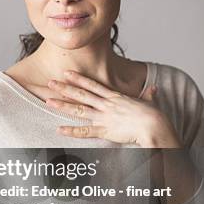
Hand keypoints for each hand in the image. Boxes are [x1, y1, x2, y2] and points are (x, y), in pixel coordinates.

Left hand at [45, 70, 177, 146]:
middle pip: (81, 94)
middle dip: (65, 88)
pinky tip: (60, 129)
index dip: (79, 79)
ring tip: (48, 101)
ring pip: (79, 110)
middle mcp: (107, 105)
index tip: (67, 72)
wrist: (154, 125)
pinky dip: (72, 131)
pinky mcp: (105, 130)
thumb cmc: (154, 116)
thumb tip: (154, 89)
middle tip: (50, 82)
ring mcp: (104, 117)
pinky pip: (85, 131)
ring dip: (63, 105)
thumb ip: (149, 95)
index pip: (93, 85)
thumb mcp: (150, 102)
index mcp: (115, 97)